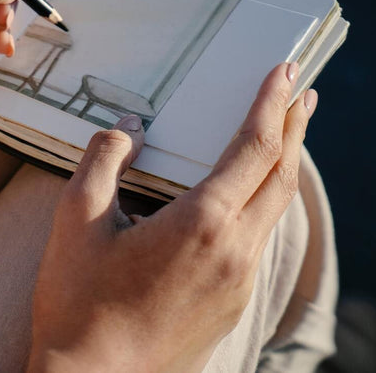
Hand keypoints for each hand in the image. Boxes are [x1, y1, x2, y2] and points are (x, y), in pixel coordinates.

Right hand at [28, 63, 317, 371]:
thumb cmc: (78, 303)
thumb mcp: (74, 220)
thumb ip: (102, 160)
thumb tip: (127, 128)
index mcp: (201, 224)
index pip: (253, 148)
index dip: (271, 104)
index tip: (284, 71)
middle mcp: (234, 252)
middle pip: (281, 177)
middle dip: (295, 128)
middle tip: (301, 92)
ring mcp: (237, 282)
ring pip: (273, 210)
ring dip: (281, 165)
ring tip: (281, 135)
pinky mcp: (230, 304)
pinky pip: (256, 239)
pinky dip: (261, 202)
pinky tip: (243, 197)